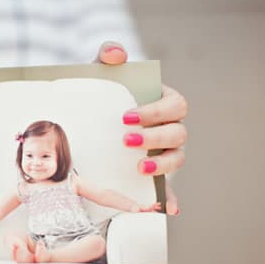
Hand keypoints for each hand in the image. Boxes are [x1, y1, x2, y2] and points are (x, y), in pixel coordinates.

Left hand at [97, 41, 187, 215]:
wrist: (85, 117)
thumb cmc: (99, 93)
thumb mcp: (99, 72)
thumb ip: (107, 55)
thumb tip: (117, 54)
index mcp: (163, 101)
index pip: (175, 105)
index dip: (156, 112)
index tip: (127, 117)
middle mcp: (168, 127)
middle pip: (178, 133)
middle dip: (155, 138)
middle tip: (126, 140)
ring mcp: (162, 151)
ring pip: (177, 158)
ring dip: (162, 165)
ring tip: (138, 167)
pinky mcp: (153, 172)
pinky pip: (167, 187)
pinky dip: (170, 198)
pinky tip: (169, 209)